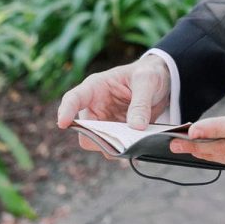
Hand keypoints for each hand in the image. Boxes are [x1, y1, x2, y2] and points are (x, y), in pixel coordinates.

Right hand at [56, 56, 171, 153]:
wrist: (162, 81)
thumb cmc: (149, 73)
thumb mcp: (147, 81)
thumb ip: (141, 102)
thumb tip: (135, 127)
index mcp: (96, 87)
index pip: (74, 98)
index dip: (66, 111)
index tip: (62, 123)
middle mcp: (96, 108)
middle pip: (85, 131)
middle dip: (99, 137)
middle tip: (121, 138)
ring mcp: (105, 123)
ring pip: (99, 144)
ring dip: (115, 146)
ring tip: (136, 139)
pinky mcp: (117, 134)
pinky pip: (115, 149)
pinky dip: (126, 150)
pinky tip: (141, 142)